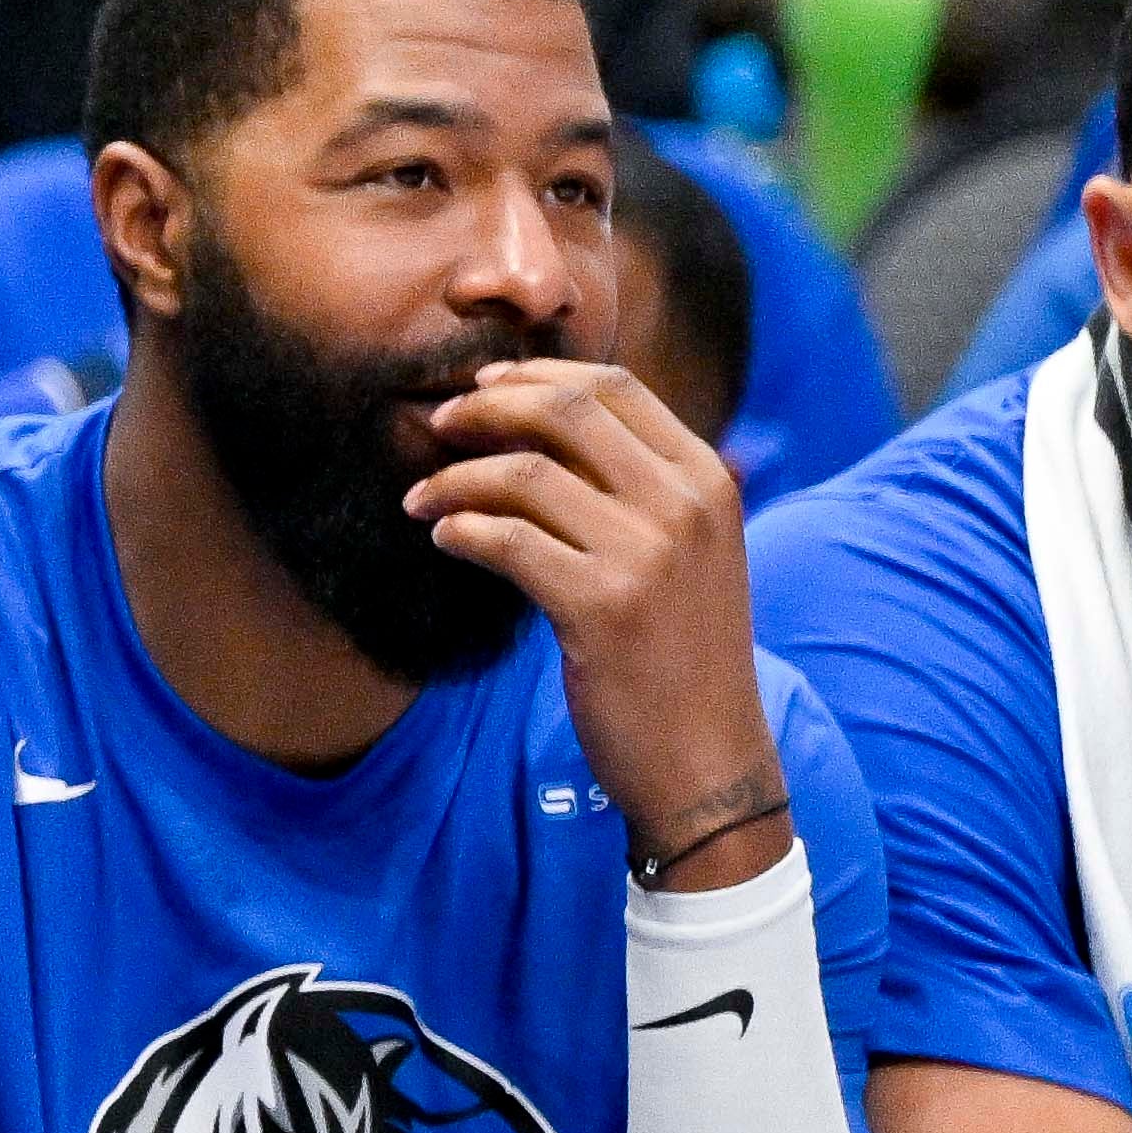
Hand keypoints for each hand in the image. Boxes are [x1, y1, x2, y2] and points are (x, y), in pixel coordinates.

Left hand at [407, 359, 785, 884]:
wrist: (708, 758)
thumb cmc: (679, 649)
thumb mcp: (687, 550)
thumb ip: (636, 483)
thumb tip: (539, 415)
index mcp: (707, 480)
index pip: (615, 385)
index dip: (536, 374)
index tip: (481, 385)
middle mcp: (686, 505)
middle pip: (563, 410)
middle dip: (482, 408)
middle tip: (436, 425)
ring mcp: (648, 554)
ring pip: (519, 475)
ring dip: (452, 479)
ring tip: (423, 500)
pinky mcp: (602, 606)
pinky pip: (503, 539)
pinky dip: (459, 530)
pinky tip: (445, 539)